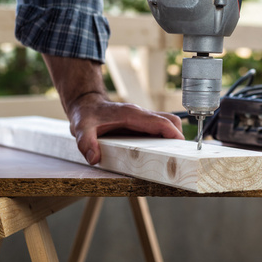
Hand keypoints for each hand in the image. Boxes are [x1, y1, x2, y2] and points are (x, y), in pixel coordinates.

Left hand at [68, 93, 183, 164]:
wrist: (86, 104)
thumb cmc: (86, 114)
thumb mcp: (81, 128)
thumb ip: (86, 143)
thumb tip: (94, 158)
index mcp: (131, 114)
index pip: (160, 121)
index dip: (172, 133)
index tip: (181, 146)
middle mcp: (141, 114)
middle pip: (170, 121)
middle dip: (177, 137)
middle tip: (177, 155)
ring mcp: (143, 118)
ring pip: (168, 123)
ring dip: (173, 137)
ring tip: (171, 156)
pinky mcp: (142, 123)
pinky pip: (160, 128)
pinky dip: (165, 138)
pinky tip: (160, 152)